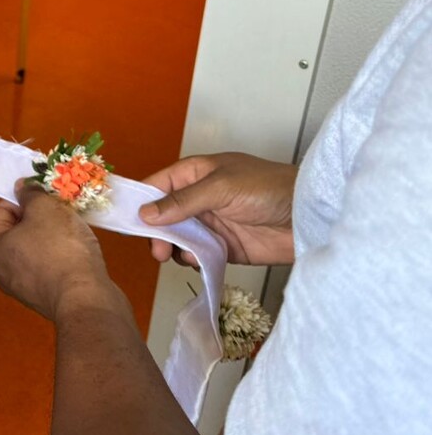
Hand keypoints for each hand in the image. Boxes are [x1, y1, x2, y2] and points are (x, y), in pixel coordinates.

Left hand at [0, 180, 122, 321]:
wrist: (86, 299)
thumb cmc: (60, 250)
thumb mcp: (44, 208)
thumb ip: (30, 194)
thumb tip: (22, 188)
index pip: (1, 210)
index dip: (24, 199)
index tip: (45, 197)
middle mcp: (1, 271)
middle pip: (19, 230)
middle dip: (41, 218)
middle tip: (61, 212)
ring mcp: (23, 287)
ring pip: (37, 248)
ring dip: (54, 236)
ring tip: (73, 232)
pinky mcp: (46, 297)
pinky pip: (51, 266)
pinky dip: (63, 256)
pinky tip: (79, 253)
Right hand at [139, 153, 296, 266]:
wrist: (309, 217)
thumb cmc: (270, 188)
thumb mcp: (221, 187)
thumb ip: (182, 201)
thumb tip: (146, 214)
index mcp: (196, 174)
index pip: (158, 185)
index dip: (140, 201)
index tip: (125, 221)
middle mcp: (199, 198)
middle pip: (163, 216)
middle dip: (156, 232)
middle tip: (157, 250)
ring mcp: (211, 223)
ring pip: (178, 238)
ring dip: (173, 248)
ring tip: (178, 256)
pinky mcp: (224, 247)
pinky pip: (197, 254)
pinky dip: (192, 259)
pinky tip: (197, 261)